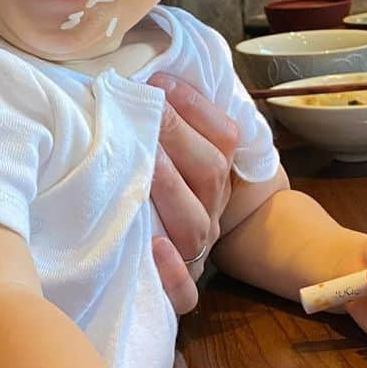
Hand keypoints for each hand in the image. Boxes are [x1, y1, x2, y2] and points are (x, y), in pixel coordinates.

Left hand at [148, 74, 237, 314]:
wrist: (151, 267)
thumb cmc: (147, 194)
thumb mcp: (168, 156)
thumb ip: (170, 121)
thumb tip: (149, 73)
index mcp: (215, 177)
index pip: (222, 137)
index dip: (195, 106)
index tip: (158, 81)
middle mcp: (210, 213)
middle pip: (209, 174)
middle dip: (177, 136)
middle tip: (144, 107)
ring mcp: (195, 253)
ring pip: (195, 225)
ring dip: (170, 188)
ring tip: (145, 160)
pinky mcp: (177, 293)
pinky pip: (185, 293)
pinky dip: (170, 272)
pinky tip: (152, 247)